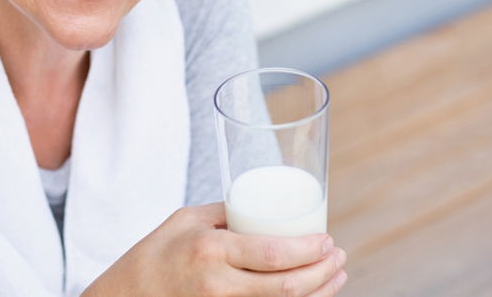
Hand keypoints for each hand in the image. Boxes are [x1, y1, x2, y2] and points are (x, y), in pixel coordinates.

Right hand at [81, 202, 347, 296]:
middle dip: (323, 273)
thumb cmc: (152, 255)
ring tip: (338, 277)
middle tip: (339, 257)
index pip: (273, 254)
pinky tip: (312, 296)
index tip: (327, 241)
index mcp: (211, 250)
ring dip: (319, 294)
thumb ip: (228, 213)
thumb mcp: (186, 220)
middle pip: (286, 287)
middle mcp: (217, 285)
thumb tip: (267, 205)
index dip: (309, 251)